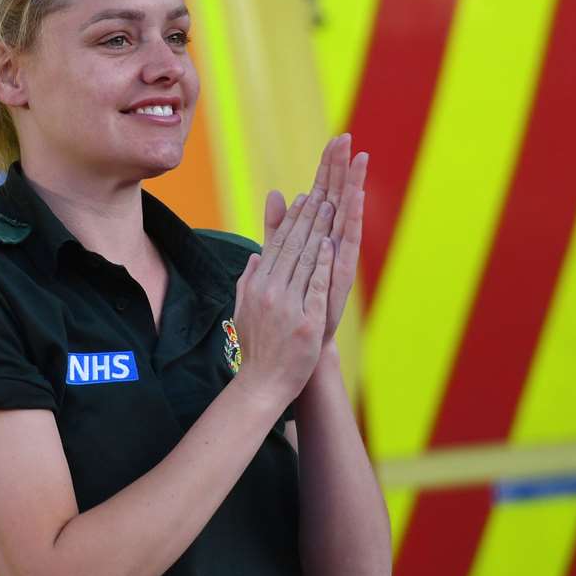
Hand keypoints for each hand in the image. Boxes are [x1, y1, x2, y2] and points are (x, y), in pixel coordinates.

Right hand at [233, 189, 333, 409]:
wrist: (264, 383)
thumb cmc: (257, 347)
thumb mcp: (245, 307)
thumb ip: (250, 278)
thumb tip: (256, 255)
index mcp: (258, 286)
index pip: (276, 246)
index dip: (291, 221)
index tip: (302, 198)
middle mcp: (270, 292)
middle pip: (292, 247)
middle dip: (308, 217)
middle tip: (321, 192)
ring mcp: (288, 307)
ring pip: (304, 261)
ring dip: (317, 232)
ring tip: (330, 208)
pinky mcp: (306, 323)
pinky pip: (316, 287)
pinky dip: (323, 264)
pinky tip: (330, 245)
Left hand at [265, 134, 367, 342]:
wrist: (303, 344)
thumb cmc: (296, 302)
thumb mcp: (281, 256)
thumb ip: (277, 226)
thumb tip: (277, 193)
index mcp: (319, 237)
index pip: (325, 193)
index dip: (329, 167)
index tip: (336, 139)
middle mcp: (334, 243)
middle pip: (338, 197)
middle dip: (342, 168)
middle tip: (347, 137)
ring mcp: (339, 259)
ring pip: (346, 215)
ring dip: (352, 187)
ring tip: (358, 159)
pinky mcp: (342, 275)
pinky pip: (348, 243)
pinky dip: (350, 221)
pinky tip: (354, 199)